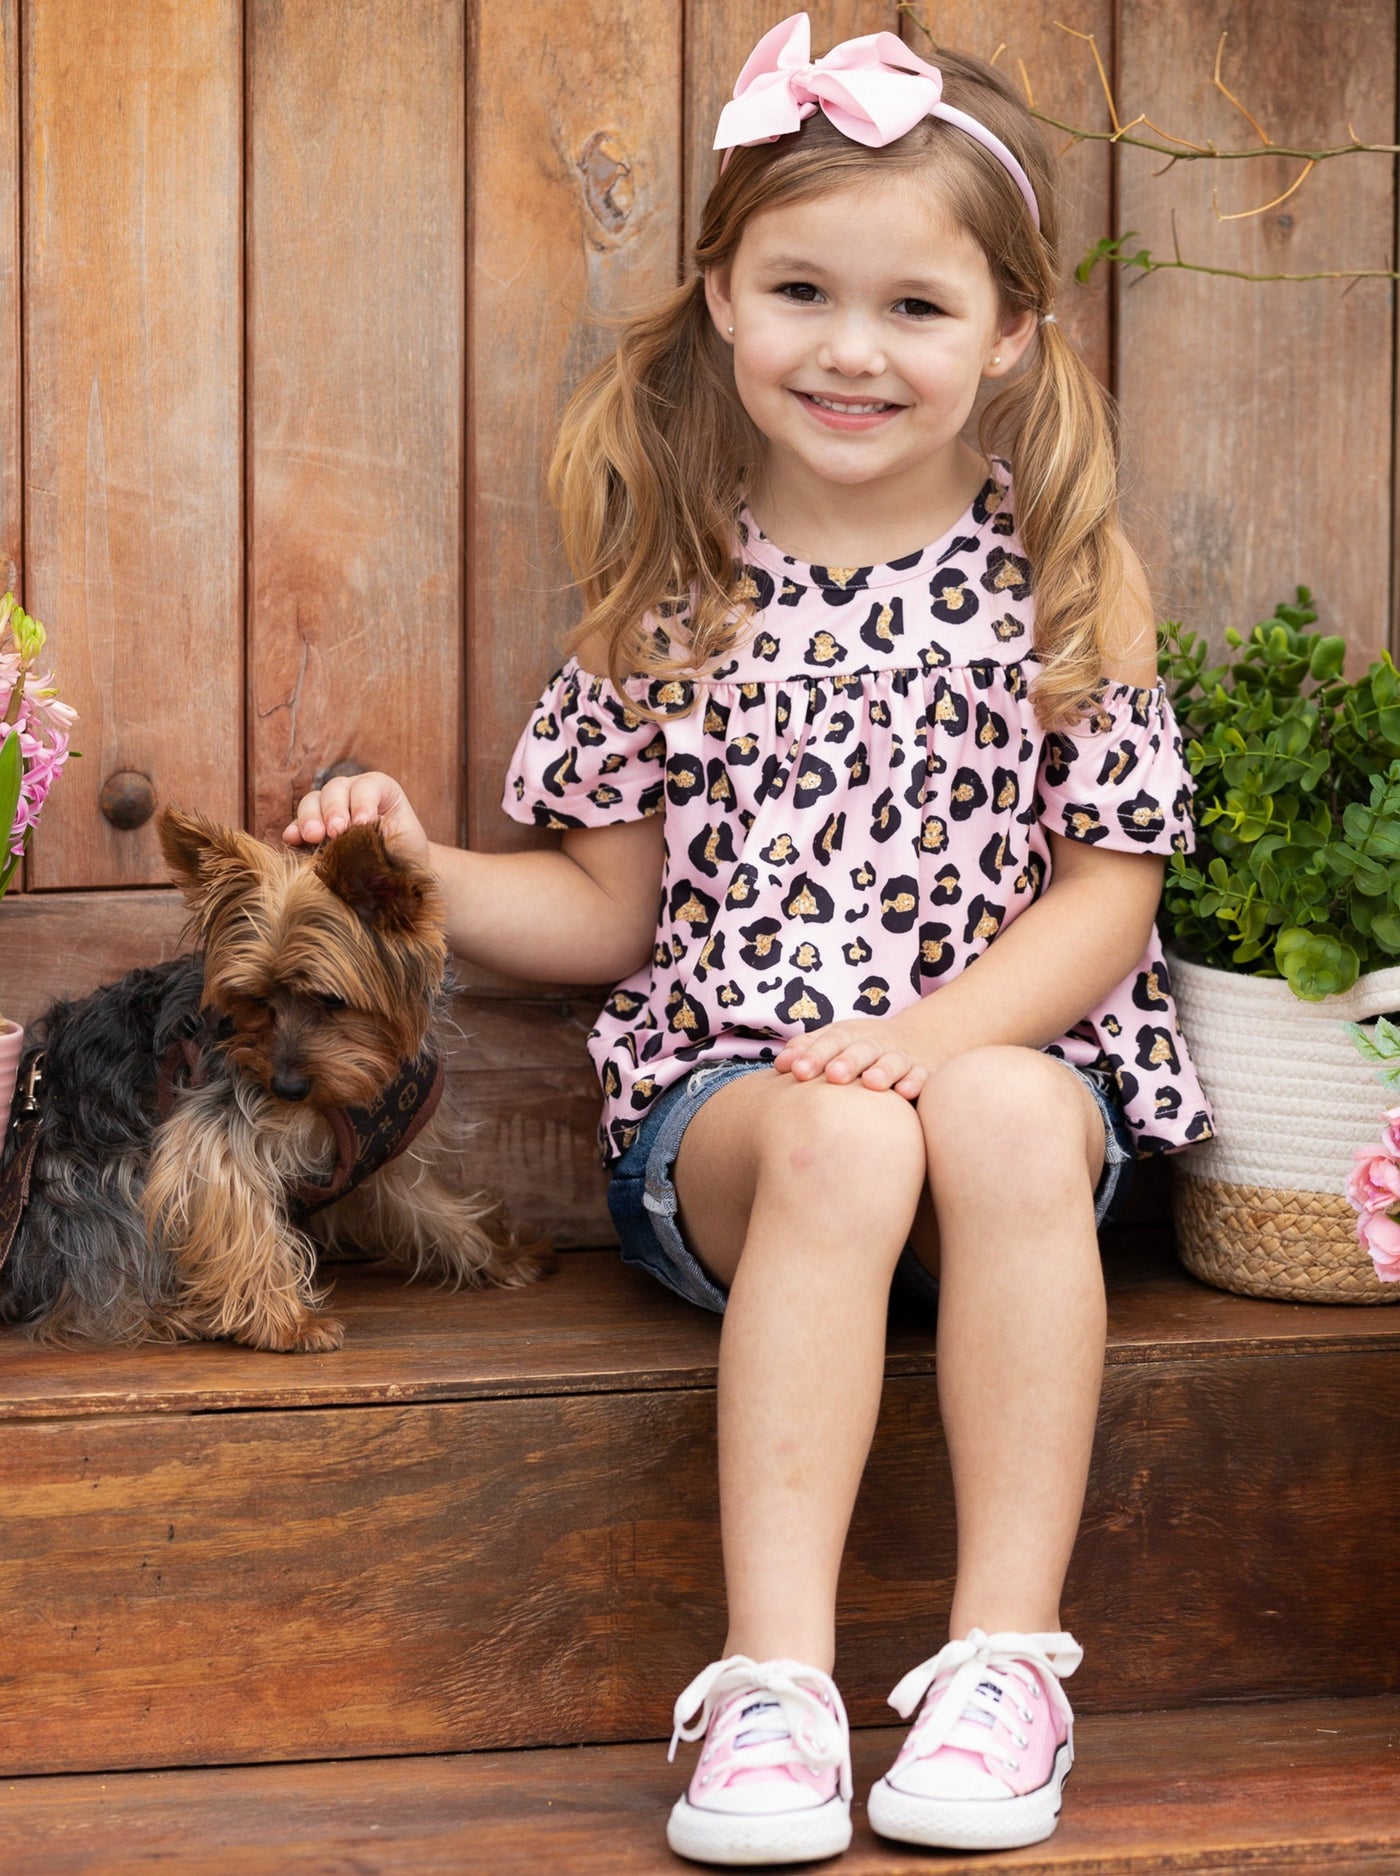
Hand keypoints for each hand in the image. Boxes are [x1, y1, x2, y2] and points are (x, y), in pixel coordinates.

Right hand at [283, 771, 428, 865]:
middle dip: (334, 809)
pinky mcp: (313, 826)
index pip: (367, 786)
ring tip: (313, 836)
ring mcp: (328, 806)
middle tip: (336, 831)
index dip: (363, 803)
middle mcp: (351, 791)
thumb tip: (364, 851)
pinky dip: (294, 829)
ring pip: (313, 801)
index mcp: (379, 789)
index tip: (364, 824)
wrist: (397, 869)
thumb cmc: (404, 853)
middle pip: (335, 789)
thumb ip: (383, 841)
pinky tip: (291, 839)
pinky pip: (298, 823)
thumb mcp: (402, 844)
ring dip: (310, 817)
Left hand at [773, 1014, 937, 1100]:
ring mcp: (902, 1057)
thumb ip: (808, 1049)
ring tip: (872, 1082)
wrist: (923, 1038)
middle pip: (861, 1049)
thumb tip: (779, 1065)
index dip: (814, 1054)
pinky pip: (922, 1076)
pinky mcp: (925, 1071)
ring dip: (884, 1070)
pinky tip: (906, 1091)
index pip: (831, 1041)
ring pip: (893, 1061)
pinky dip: (916, 1082)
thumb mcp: (838, 1040)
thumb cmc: (865, 1046)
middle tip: (833, 1075)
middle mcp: (875, 1044)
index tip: (797, 1071)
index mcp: (850, 1036)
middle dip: (847, 1061)